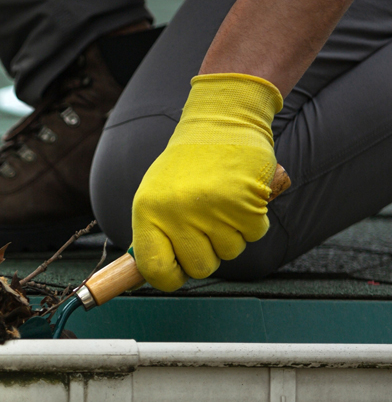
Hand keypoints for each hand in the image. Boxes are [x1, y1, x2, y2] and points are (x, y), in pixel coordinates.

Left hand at [131, 73, 282, 290]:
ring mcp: (210, 208)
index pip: (154, 268)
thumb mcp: (155, 197)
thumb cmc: (187, 167)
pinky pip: (254, 235)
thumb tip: (148, 276)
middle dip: (207, 253)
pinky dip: (252, 221)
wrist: (220, 123)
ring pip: (230, 253)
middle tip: (205, 224)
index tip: (177, 272)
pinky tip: (240, 196)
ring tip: (221, 203)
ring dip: (231, 234)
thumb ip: (154, 235)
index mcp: (147, 211)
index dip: (169, 278)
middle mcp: (176, 212)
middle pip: (199, 268)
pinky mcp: (244, 202)